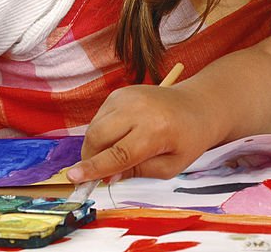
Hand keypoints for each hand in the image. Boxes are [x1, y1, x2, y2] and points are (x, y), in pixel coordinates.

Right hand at [68, 83, 213, 182]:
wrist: (197, 105)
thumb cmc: (188, 139)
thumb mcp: (170, 166)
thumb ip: (137, 172)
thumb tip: (106, 176)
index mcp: (156, 130)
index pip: (118, 153)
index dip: (94, 168)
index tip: (73, 178)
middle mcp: (139, 108)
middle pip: (98, 136)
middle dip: (91, 158)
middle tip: (99, 172)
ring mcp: (128, 96)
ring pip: (94, 126)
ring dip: (96, 146)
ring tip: (116, 153)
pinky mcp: (121, 92)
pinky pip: (99, 117)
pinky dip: (102, 132)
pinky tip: (120, 136)